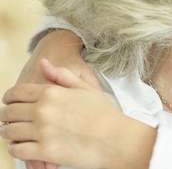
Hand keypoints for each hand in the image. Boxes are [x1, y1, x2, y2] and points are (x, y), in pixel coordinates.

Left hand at [15, 29, 97, 168]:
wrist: (116, 138)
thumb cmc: (104, 114)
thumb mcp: (86, 87)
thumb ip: (62, 75)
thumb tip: (43, 63)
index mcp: (52, 93)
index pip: (17, 93)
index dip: (9, 98)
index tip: (9, 103)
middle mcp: (44, 110)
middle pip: (9, 113)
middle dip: (7, 116)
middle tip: (10, 120)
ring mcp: (43, 131)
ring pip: (10, 132)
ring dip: (10, 133)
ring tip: (15, 134)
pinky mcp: (45, 152)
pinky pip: (17, 150)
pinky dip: (16, 149)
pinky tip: (23, 146)